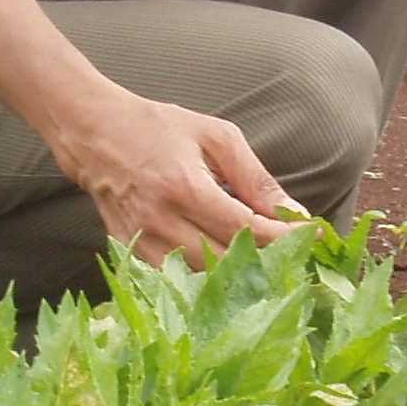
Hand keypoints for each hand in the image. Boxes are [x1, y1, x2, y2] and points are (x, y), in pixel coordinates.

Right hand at [48, 86, 295, 263]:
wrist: (95, 132)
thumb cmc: (159, 127)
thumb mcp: (215, 137)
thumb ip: (254, 177)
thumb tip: (292, 211)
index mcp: (185, 187)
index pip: (245, 227)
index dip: (283, 236)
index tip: (311, 234)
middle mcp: (160, 219)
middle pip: (225, 260)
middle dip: (266, 259)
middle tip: (295, 252)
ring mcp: (141, 240)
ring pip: (200, 276)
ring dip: (236, 273)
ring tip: (266, 262)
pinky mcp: (128, 251)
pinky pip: (174, 277)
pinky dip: (203, 276)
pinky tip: (225, 267)